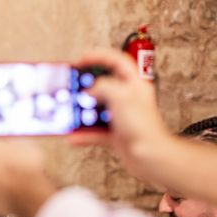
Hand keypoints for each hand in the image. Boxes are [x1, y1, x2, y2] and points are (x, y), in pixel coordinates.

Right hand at [69, 48, 170, 180]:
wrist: (148, 157)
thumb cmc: (142, 127)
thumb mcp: (122, 97)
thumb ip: (104, 87)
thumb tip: (90, 91)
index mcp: (134, 84)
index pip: (117, 61)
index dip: (99, 56)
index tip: (81, 60)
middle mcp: (128, 98)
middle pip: (104, 85)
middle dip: (86, 86)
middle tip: (73, 85)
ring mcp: (120, 116)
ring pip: (96, 109)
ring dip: (82, 111)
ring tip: (70, 111)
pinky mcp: (115, 133)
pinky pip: (94, 131)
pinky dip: (83, 134)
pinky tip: (73, 136)